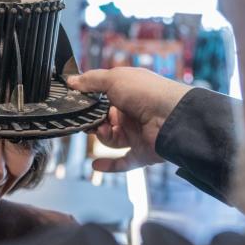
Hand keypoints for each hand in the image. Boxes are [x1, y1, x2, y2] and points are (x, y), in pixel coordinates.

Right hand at [67, 68, 190, 171]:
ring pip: (110, 139)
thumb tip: (72, 81)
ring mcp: (136, 133)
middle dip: (93, 121)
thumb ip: (91, 80)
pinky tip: (96, 164)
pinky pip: (122, 162)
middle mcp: (132, 113)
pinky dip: (109, 165)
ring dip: (102, 136)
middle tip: (87, 119)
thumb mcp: (114, 78)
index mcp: (127, 94)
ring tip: (103, 130)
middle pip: (103, 120)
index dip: (89, 102)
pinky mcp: (141, 152)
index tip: (76, 103)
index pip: (102, 99)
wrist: (172, 116)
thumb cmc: (147, 92)